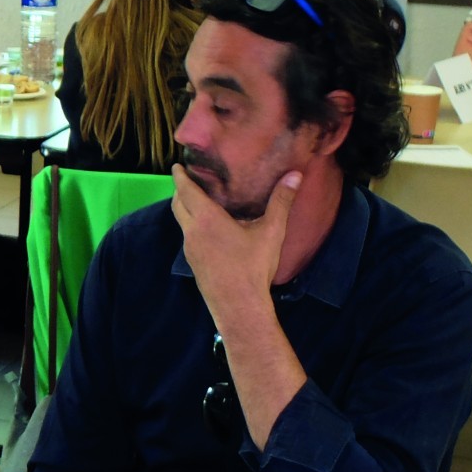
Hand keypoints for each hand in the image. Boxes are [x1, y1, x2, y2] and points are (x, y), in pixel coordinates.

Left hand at [170, 163, 300, 318]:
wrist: (238, 306)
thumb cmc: (253, 267)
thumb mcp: (271, 232)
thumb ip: (281, 202)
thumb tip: (295, 174)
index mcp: (206, 219)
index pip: (185, 190)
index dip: (180, 176)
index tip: (177, 165)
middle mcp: (192, 231)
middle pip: (178, 204)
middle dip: (180, 190)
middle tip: (189, 179)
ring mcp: (190, 249)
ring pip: (181, 221)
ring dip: (184, 208)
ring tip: (197, 200)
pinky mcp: (193, 262)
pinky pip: (187, 236)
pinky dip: (190, 224)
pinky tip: (206, 228)